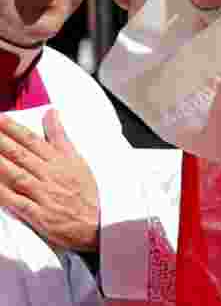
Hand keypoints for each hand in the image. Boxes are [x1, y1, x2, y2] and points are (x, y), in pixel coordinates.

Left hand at [0, 110, 98, 250]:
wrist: (96, 223)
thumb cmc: (85, 191)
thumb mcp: (76, 159)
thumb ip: (60, 136)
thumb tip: (51, 113)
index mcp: (59, 161)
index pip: (32, 140)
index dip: (13, 129)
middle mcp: (50, 175)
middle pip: (20, 155)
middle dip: (2, 141)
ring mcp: (44, 195)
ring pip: (16, 176)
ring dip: (0, 163)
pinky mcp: (39, 215)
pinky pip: (16, 202)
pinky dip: (3, 193)